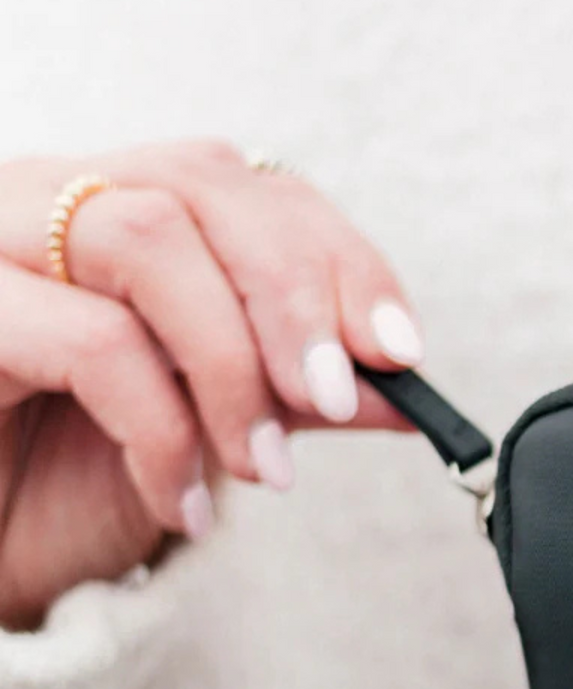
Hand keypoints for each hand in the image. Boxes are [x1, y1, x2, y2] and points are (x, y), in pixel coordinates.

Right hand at [0, 142, 421, 628]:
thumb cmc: (77, 482)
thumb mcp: (215, 430)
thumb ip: (298, 395)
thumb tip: (405, 391)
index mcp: (122, 206)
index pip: (250, 185)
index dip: (340, 260)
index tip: (401, 351)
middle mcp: (53, 199)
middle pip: (201, 185)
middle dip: (294, 299)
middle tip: (334, 401)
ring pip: (145, 240)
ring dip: (232, 366)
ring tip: (266, 469)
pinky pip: (90, 341)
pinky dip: (163, 431)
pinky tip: (182, 503)